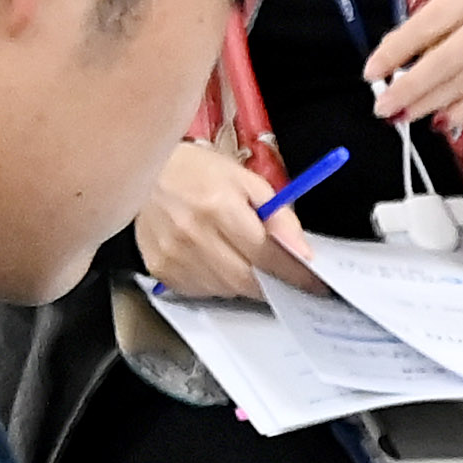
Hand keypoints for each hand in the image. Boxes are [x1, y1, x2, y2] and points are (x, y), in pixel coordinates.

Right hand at [135, 136, 317, 299]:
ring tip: (244, 258)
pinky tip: (217, 261)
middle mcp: (192, 234)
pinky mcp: (159, 267)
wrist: (148, 172)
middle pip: (247, 280)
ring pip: (225, 289)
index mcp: (219, 208)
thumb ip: (280, 218)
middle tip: (283, 276)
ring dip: (245, 283)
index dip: (295, 273)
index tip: (314, 283)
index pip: (267, 255)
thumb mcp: (249, 182)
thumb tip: (302, 252)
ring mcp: (172, 254)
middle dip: (272, 282)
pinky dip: (218, 284)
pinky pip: (201, 290)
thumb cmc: (201, 173)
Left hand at [364, 0, 462, 136]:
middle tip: (384, 106)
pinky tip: (440, 119)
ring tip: (403, 114)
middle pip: (444, 62)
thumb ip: (435, 19)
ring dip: (429, 103)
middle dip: (409, 88)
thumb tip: (399, 56)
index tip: (373, 71)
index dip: (397, 51)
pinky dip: (462, 111)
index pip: (428, 25)